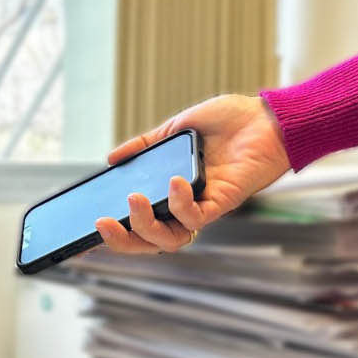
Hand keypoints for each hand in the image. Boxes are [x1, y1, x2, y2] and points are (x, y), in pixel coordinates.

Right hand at [94, 94, 290, 254]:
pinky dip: (180, 203)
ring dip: (146, 226)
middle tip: (103, 223)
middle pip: (150, 241)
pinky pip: (198, 218)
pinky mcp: (224, 202)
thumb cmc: (229, 123)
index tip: (90, 226)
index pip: (140, 222)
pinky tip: (174, 182)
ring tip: (134, 200)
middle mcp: (186, 205)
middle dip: (122, 240)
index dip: (116, 233)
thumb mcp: (176, 129)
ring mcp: (204, 206)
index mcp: (172, 193)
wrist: (266, 116)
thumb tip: (112, 158)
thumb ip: (145, 146)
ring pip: (171, 239)